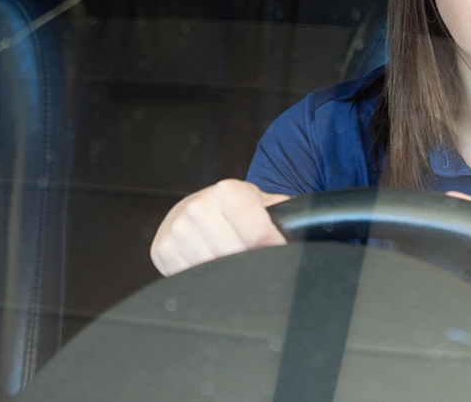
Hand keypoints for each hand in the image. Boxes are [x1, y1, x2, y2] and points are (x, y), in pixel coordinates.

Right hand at [150, 179, 290, 276]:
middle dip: (251, 263)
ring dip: (228, 273)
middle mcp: (198, 207)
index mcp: (228, 192)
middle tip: (255, 260)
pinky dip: (205, 279)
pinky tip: (211, 265)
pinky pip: (191, 278)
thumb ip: (283, 213)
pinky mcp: (163, 251)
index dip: (274, 249)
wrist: (196, 207)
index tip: (280, 253)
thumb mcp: (261, 202)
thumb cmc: (235, 208)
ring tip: (232, 260)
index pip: (258, 234)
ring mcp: (177, 230)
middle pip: (235, 256)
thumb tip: (307, 227)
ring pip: (213, 271)